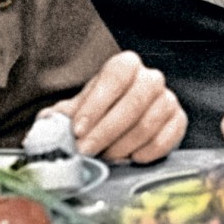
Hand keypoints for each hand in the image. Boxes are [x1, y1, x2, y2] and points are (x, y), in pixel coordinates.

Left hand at [61, 51, 185, 163]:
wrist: (119, 125)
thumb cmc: (97, 114)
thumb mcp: (76, 110)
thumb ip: (60, 117)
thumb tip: (46, 126)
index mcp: (125, 65)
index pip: (115, 77)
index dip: (96, 104)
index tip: (78, 130)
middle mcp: (151, 78)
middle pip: (134, 102)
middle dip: (107, 131)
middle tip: (87, 151)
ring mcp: (167, 99)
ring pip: (148, 123)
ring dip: (123, 145)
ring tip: (106, 157)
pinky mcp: (178, 121)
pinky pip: (167, 138)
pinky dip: (147, 152)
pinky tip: (132, 158)